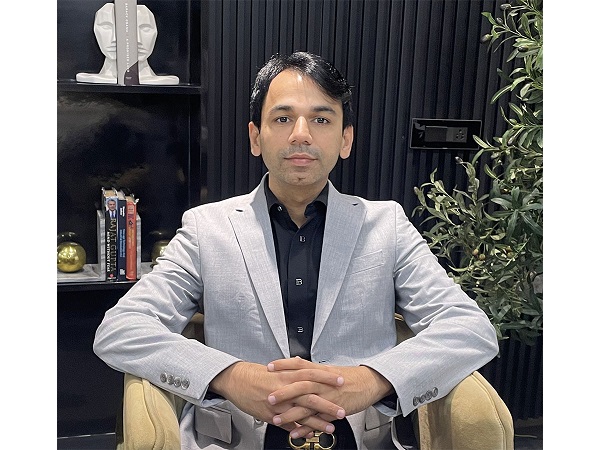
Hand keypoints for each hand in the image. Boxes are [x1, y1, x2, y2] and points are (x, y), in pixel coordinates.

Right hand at [208, 360, 343, 433]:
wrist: (237, 380)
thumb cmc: (257, 374)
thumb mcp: (277, 369)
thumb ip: (293, 370)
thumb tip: (306, 370)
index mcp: (287, 374)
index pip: (312, 374)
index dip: (327, 377)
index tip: (342, 381)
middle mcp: (285, 389)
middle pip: (310, 397)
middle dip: (328, 404)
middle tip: (342, 410)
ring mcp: (278, 403)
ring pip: (301, 414)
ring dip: (316, 422)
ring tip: (329, 428)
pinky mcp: (270, 415)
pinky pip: (287, 424)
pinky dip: (298, 430)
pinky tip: (308, 434)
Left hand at [267, 357, 393, 437]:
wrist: (368, 383)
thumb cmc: (349, 377)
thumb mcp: (329, 369)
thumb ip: (312, 368)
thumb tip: (296, 362)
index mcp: (320, 372)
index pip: (299, 365)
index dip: (284, 365)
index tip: (270, 366)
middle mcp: (322, 383)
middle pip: (301, 385)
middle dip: (284, 391)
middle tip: (269, 397)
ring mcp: (328, 396)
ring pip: (307, 405)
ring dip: (291, 413)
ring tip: (277, 419)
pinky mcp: (333, 410)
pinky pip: (317, 419)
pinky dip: (306, 427)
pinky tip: (295, 432)